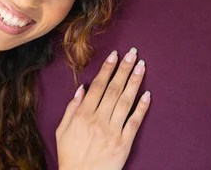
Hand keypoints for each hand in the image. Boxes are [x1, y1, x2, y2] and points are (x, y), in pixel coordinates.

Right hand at [56, 48, 150, 169]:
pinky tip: (148, 94)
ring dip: (135, 82)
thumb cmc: (70, 156)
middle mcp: (98, 120)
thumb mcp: (62, 131)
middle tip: (133, 54)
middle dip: (124, 69)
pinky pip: (134, 122)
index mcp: (83, 115)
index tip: (115, 55)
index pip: (98, 86)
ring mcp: (113, 131)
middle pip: (114, 89)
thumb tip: (82, 88)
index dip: (107, 69)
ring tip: (142, 66)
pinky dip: (142, 107)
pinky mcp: (124, 143)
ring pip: (126, 101)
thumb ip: (71, 108)